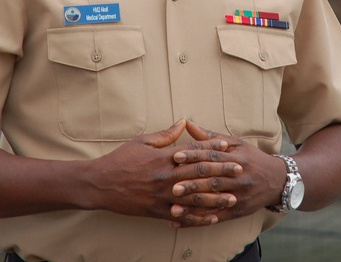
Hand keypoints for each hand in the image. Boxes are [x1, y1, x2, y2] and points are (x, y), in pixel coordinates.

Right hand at [88, 120, 242, 226]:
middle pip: (199, 173)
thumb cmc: (120, 160)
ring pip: (194, 197)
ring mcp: (162, 196)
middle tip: (239, 169)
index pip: (193, 151)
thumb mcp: (141, 141)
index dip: (212, 148)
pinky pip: (182, 216)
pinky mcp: (157, 211)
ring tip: (232, 196)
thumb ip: (165, 134)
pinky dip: (198, 218)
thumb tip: (184, 122)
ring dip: (216, 197)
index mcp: (163, 157)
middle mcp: (166, 177)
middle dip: (221, 171)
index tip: (228, 147)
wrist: (100, 184)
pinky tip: (212, 218)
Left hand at [167, 121, 284, 225]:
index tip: (176, 157)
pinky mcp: (239, 211)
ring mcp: (240, 195)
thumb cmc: (251, 158)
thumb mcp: (236, 144)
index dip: (195, 156)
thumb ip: (210, 137)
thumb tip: (188, 123)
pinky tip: (183, 222)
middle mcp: (239, 176)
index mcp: (237, 157)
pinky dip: (200, 220)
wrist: (278, 180)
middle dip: (193, 183)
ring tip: (174, 208)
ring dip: (194, 205)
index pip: (213, 156)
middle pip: (214, 179)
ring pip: (215, 200)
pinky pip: (218, 217)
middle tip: (172, 185)